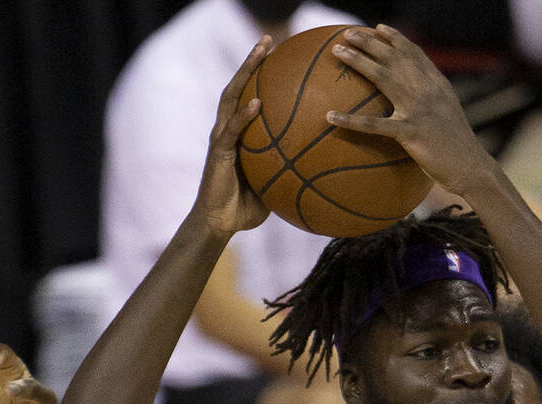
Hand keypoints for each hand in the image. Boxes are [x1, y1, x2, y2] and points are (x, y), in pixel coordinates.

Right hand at [194, 36, 272, 235]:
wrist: (220, 224)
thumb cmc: (246, 206)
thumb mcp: (275, 183)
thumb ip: (290, 168)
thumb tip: (323, 167)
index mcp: (239, 133)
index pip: (250, 95)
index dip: (262, 75)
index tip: (281, 56)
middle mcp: (227, 128)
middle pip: (238, 86)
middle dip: (252, 61)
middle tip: (269, 41)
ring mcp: (220, 137)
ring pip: (231, 97)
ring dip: (244, 73)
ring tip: (260, 54)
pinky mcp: (217, 152)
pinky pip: (231, 130)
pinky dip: (243, 116)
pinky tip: (256, 104)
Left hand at [327, 25, 495, 196]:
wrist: (472, 168)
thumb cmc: (459, 149)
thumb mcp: (450, 116)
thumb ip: (435, 102)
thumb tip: (417, 101)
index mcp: (438, 86)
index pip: (415, 54)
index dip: (396, 39)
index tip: (379, 28)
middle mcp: (428, 91)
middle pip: (394, 58)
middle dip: (370, 42)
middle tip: (348, 33)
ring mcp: (419, 110)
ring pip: (383, 78)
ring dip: (358, 62)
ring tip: (337, 51)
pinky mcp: (410, 132)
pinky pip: (375, 125)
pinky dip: (350, 121)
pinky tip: (330, 117)